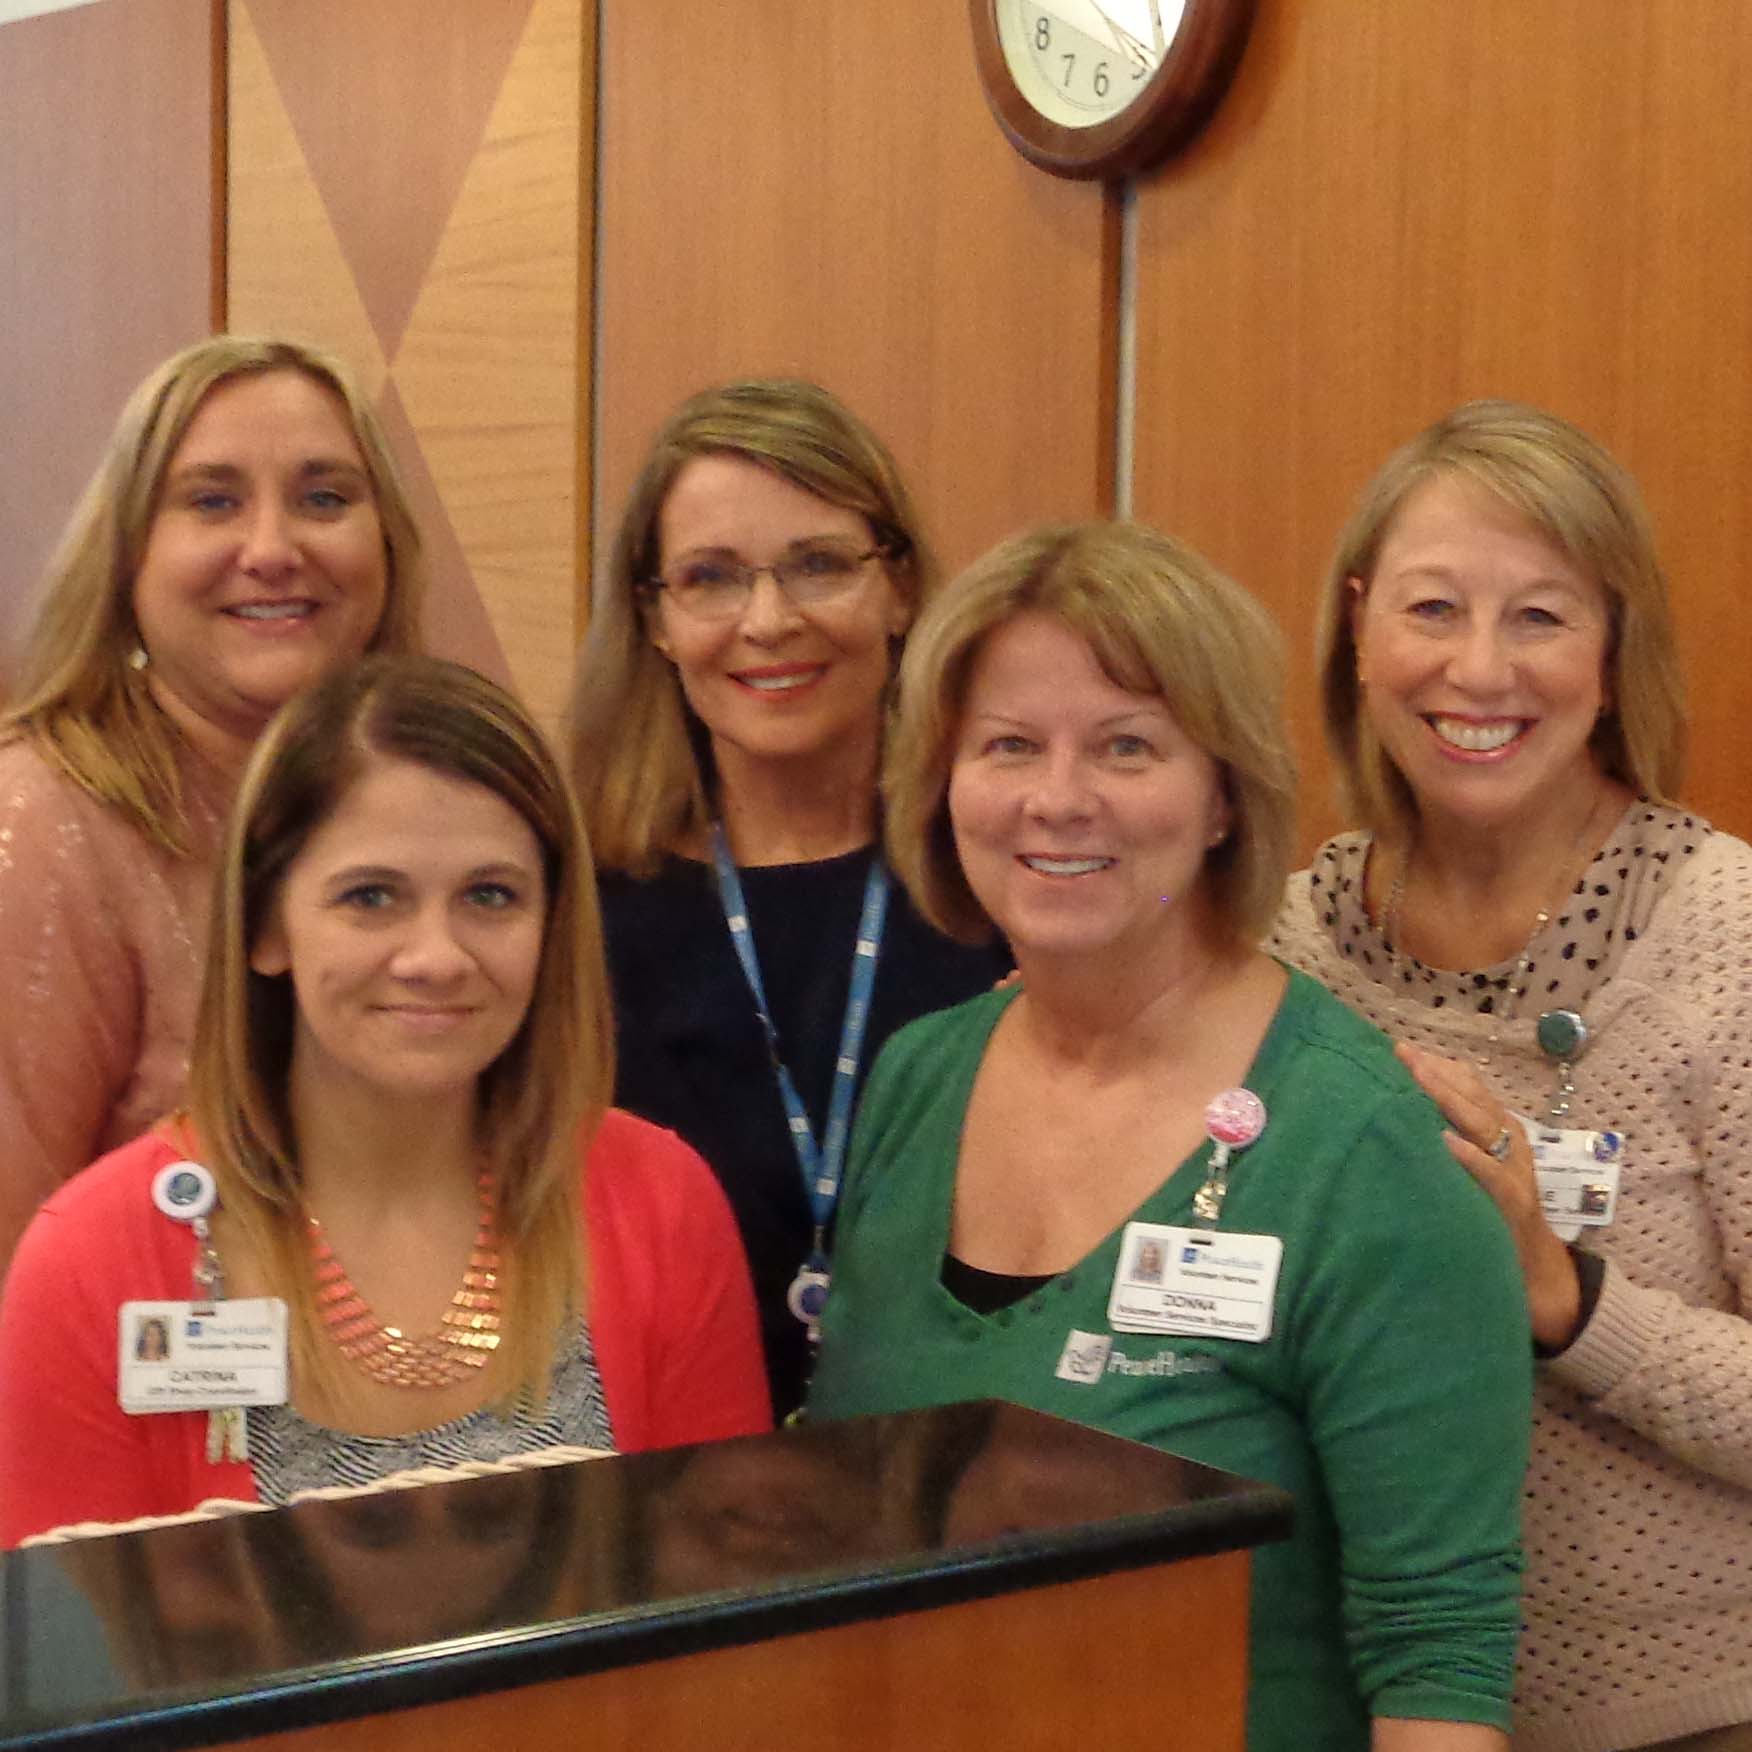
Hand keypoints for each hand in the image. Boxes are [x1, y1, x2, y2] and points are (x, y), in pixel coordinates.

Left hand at [1395, 1042, 1582, 1349]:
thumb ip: (1451, 1141)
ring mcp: (1516, 1173)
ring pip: (1485, 1126)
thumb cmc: (1494, 1217)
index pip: (1471, 1088)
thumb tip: (1403, 1112)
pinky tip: (1445, 1141)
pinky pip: (1493, 1176)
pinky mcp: (1515, 1206)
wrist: (1537, 1275)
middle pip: (1475, 1098)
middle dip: (1437, 1073)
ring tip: (1418, 1077)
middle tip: (1401, 1052)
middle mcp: (1511, 1145)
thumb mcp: (1474, 1172)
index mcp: (1501, 1133)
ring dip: (1450, 1099)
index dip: (1438, 1066)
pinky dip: (1471, 1157)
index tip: (1401, 1048)